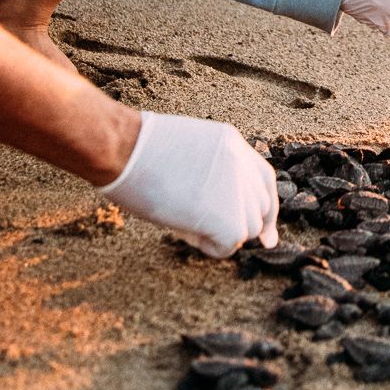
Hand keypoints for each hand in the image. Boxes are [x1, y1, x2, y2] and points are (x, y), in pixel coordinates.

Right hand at [96, 111, 278, 257]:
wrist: (123, 148)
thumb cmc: (135, 149)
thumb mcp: (186, 150)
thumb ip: (210, 171)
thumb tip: (213, 204)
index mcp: (232, 143)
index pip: (264, 180)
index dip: (264, 209)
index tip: (265, 234)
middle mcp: (242, 162)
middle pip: (260, 208)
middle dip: (238, 224)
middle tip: (202, 228)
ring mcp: (237, 188)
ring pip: (248, 228)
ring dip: (220, 234)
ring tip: (184, 220)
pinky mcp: (227, 217)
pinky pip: (230, 245)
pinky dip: (210, 246)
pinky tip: (184, 229)